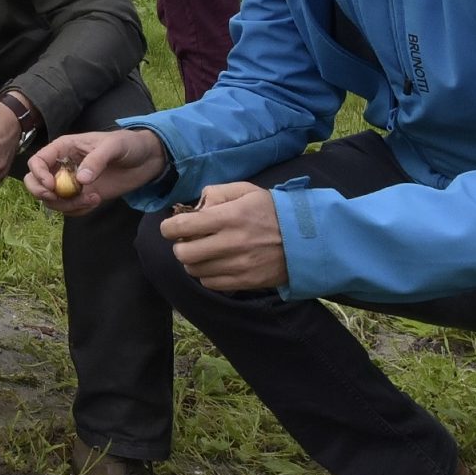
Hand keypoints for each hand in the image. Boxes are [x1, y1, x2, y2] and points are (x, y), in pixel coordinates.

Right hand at [24, 127, 167, 216]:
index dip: (39, 175)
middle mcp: (62, 165)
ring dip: (66, 205)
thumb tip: (80, 180)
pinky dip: (78, 210)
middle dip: (43, 193)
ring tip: (91, 199)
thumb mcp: (114, 146)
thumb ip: (96, 160)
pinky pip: (69, 209)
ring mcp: (71, 182)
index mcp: (63, 148)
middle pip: (35, 182)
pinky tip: (96, 201)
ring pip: (52, 200)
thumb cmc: (128, 144)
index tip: (52, 186)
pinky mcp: (83, 196)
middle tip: (58, 198)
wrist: (146, 159)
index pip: (37, 161)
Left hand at [157, 183, 287, 290]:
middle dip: (179, 246)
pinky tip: (215, 264)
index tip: (170, 227)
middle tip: (187, 241)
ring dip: (193, 262)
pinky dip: (207, 275)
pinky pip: (211, 283)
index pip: (183, 226)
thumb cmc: (272, 211)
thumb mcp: (247, 191)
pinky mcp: (245, 282)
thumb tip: (195, 205)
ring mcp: (238, 265)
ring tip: (203, 253)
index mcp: (229, 217)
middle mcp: (231, 243)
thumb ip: (217, 193)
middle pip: (184, 254)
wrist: (307, 240)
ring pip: (195, 270)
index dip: (169, 227)